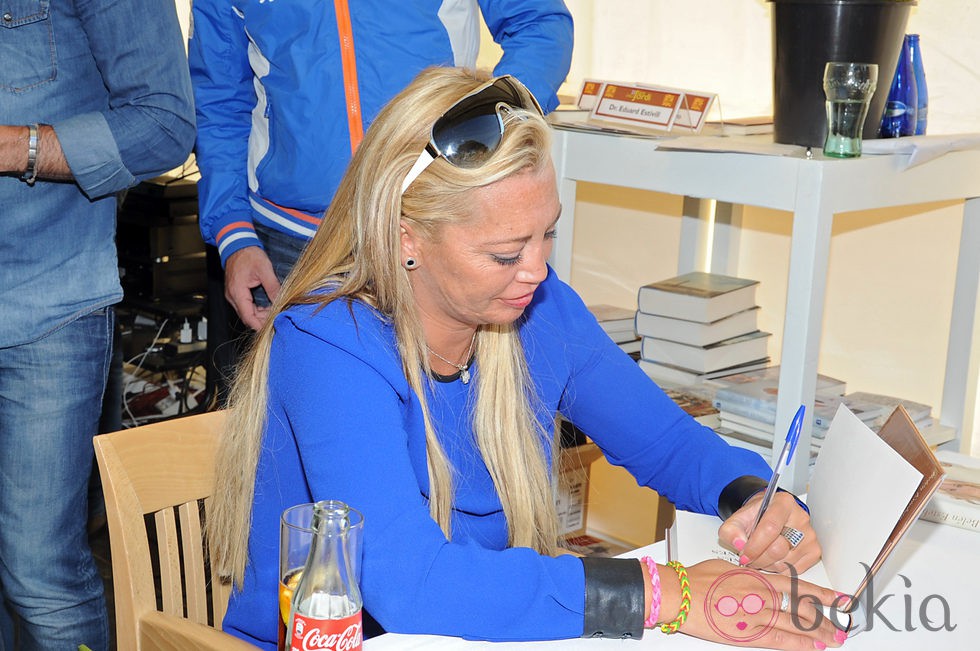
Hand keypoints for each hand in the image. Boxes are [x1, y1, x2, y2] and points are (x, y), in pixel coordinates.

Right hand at [224, 246, 280, 329]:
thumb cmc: (248, 254)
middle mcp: (232, 296)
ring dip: (261, 314)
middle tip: (278, 318)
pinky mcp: (237, 293)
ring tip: (276, 311)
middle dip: (263, 320)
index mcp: (237, 292)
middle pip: (248, 317)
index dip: (260, 325)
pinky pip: (246, 306)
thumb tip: (281, 301)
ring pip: (247, 312)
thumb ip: (273, 287)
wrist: (237, 244)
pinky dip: (257, 309)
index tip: (273, 327)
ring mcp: (233, 295)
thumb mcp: (264, 270)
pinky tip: (268, 306)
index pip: (248, 317)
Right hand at [661, 559, 846, 649]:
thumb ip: (749, 575)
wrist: (681, 594)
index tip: (838, 600)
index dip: (822, 595)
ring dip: (819, 634)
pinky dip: (798, 644)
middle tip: (841, 627)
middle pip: (802, 609)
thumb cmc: (698, 579)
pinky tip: (813, 648)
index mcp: (759, 577)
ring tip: (835, 640)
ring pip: (796, 625)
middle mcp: (763, 596)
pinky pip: (779, 640)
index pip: (799, 587)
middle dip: (825, 620)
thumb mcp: (729, 567)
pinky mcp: (746, 634)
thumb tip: (760, 578)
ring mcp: (756, 616)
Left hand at [719, 491, 820, 573]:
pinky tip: (772, 560)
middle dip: (759, 558)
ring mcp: (810, 535)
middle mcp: (800, 517)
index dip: (754, 546)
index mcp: (783, 503)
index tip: (743, 555)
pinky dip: (779, 570)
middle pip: (779, 548)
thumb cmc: (755, 517)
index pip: (770, 527)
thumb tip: (739, 543)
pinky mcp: (814, 551)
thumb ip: (731, 529)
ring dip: (767, 565)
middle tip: (749, 558)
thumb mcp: (737, 519)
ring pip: (785, 562)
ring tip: (760, 556)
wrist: (768, 516)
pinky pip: (794, 570)